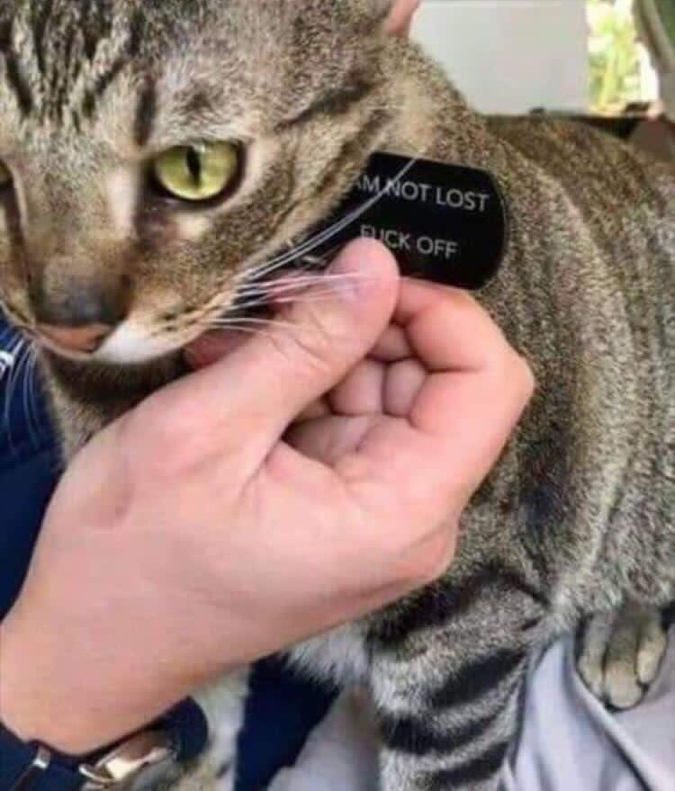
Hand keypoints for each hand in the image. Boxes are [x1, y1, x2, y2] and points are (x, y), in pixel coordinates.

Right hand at [0, 240, 531, 757]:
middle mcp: (412, 518)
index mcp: (401, 513)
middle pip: (440, 380)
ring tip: (233, 347)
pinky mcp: (344, 505)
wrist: (88, 645)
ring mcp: (379, 514)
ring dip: (320, 349)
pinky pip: (350, 415)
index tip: (358, 280)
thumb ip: (306, 343)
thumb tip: (377, 263)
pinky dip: (301, 381)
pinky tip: (236, 373)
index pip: (491, 383)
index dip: (441, 312)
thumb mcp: (210, 429)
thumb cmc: (133, 550)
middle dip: (364, 324)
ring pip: (391, 388)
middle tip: (275, 303)